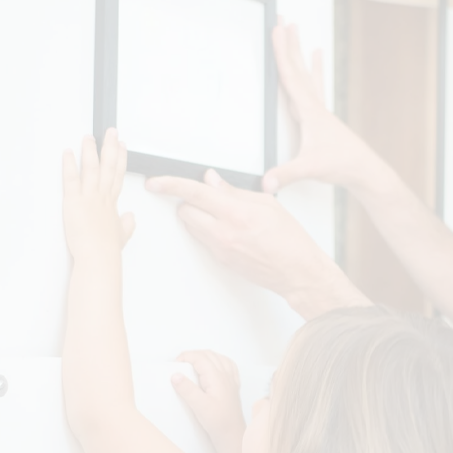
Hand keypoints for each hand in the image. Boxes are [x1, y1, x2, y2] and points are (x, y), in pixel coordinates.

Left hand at [62, 129, 134, 261]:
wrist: (99, 258)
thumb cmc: (107, 251)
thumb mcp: (121, 236)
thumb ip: (126, 225)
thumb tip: (130, 217)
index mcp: (111, 205)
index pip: (118, 176)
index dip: (121, 160)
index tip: (122, 147)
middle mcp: (102, 197)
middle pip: (108, 167)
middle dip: (110, 147)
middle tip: (111, 132)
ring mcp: (89, 198)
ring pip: (92, 168)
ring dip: (91, 150)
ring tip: (88, 137)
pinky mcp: (74, 201)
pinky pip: (71, 179)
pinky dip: (69, 164)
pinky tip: (68, 152)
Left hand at [144, 169, 367, 317]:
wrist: (297, 272)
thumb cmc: (290, 239)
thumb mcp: (267, 204)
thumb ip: (234, 191)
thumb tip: (212, 180)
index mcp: (236, 213)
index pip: (194, 193)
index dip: (170, 184)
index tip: (155, 182)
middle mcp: (224, 232)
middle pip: (185, 211)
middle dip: (190, 201)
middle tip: (206, 198)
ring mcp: (220, 249)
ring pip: (192, 226)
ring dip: (198, 216)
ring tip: (222, 215)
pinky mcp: (221, 260)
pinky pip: (203, 239)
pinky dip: (209, 230)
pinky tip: (229, 230)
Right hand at [172, 351, 244, 452]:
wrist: (233, 433)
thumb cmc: (218, 421)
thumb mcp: (199, 406)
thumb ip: (187, 389)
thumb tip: (175, 375)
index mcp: (217, 377)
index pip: (200, 358)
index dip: (186, 356)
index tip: (175, 363)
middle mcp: (226, 375)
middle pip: (209, 355)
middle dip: (194, 354)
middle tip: (181, 362)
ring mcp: (231, 380)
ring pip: (219, 358)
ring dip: (205, 356)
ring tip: (193, 362)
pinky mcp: (233, 386)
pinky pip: (228, 366)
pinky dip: (219, 361)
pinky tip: (215, 366)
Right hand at [263, 23, 392, 194]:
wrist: (364, 170)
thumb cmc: (341, 165)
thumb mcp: (310, 169)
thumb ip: (287, 174)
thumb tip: (266, 182)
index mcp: (310, 112)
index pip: (291, 76)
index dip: (281, 52)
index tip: (276, 29)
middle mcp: (316, 106)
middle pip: (298, 68)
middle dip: (289, 44)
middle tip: (283, 18)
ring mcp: (320, 111)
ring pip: (306, 75)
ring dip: (299, 52)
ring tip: (298, 30)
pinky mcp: (322, 118)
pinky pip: (314, 87)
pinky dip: (313, 70)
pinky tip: (316, 58)